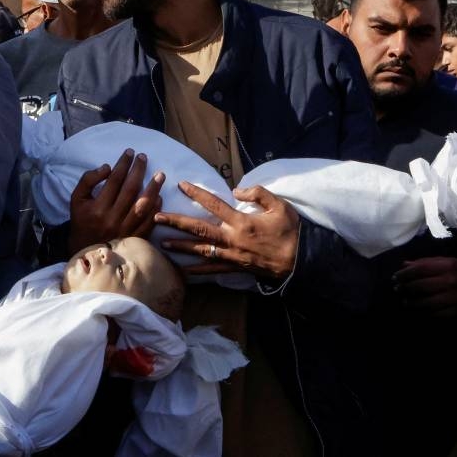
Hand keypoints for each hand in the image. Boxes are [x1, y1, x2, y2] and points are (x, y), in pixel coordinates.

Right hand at [68, 148, 163, 252]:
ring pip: (143, 206)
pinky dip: (155, 209)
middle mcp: (112, 218)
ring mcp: (125, 230)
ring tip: (160, 175)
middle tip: (144, 157)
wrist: (85, 251)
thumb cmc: (82, 222)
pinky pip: (148, 223)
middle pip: (130, 189)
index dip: (123, 164)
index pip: (114, 180)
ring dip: (153, 189)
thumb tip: (108, 168)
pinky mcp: (134, 239)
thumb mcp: (76, 199)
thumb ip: (88, 180)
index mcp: (97, 208)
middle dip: (138, 170)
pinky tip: (159, 197)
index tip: (129, 152)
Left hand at [157, 182, 299, 279]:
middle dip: (176, 222)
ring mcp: (232, 255)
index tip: (181, 185)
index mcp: (242, 221)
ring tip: (161, 243)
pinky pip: (212, 269)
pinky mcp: (235, 267)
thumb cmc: (291, 230)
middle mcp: (232, 239)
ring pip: (200, 250)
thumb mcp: (279, 205)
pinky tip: (182, 270)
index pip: (214, 204)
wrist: (300, 260)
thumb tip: (236, 189)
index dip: (197, 194)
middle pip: (198, 229)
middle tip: (156, 217)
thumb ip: (258, 193)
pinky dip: (196, 270)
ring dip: (180, 247)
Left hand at [392, 257, 456, 317]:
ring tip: (405, 301)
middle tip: (397, 289)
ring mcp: (455, 298)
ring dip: (413, 303)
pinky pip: (438, 314)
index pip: (420, 270)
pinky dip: (426, 312)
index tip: (395, 277)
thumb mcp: (445, 261)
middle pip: (422, 286)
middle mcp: (451, 282)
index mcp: (448, 266)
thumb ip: (424, 262)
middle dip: (406, 288)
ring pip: (428, 302)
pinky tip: (419, 310)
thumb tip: (404, 265)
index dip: (405, 274)